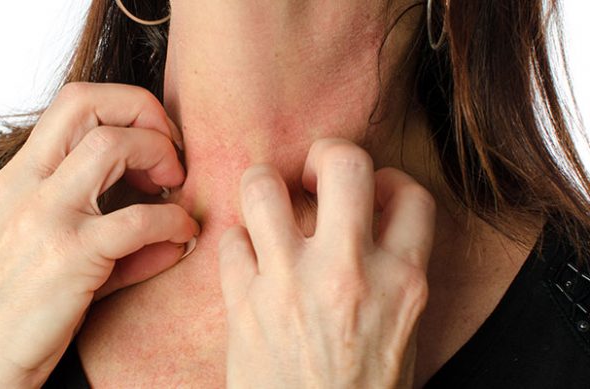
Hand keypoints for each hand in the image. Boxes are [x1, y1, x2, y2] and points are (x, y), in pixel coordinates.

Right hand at [0, 83, 199, 387]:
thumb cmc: (11, 312)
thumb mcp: (50, 255)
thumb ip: (113, 236)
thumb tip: (176, 232)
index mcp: (18, 178)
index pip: (72, 102)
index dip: (126, 106)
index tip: (155, 139)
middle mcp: (25, 186)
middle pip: (88, 103)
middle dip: (145, 113)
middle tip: (171, 154)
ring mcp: (44, 217)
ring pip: (112, 145)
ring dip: (159, 156)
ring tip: (174, 188)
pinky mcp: (68, 258)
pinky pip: (138, 220)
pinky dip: (173, 221)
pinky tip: (182, 237)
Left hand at [219, 138, 435, 387]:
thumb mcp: (403, 331)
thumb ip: (394, 272)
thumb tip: (374, 220)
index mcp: (402, 281)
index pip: (408, 193)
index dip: (388, 182)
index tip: (370, 195)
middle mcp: (348, 272)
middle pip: (343, 163)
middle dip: (326, 153)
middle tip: (313, 173)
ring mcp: (289, 284)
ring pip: (262, 186)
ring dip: (262, 185)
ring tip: (266, 202)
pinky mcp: (243, 303)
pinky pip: (229, 241)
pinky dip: (235, 243)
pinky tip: (247, 260)